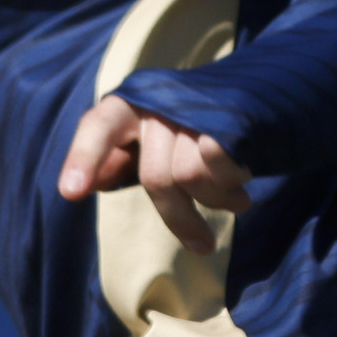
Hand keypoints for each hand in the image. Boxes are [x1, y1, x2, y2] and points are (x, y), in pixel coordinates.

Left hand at [57, 96, 252, 253]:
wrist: (265, 91)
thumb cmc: (197, 131)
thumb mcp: (154, 143)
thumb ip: (122, 162)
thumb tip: (96, 184)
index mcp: (131, 104)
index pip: (99, 127)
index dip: (84, 158)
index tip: (71, 192)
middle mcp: (159, 99)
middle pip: (155, 176)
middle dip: (180, 218)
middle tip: (202, 246)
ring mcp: (195, 104)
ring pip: (189, 175)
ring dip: (215, 200)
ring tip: (235, 200)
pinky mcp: (231, 114)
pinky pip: (218, 162)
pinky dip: (231, 183)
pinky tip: (243, 181)